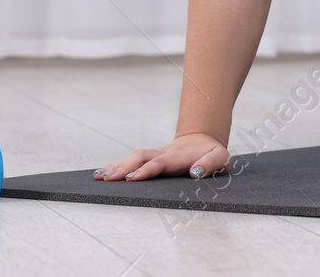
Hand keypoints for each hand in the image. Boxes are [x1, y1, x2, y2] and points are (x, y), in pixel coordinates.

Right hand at [94, 132, 229, 182]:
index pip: (159, 163)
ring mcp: (155, 154)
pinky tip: (101, 173)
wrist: (204, 140)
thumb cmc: (212, 153)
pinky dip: (115, 165)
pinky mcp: (149, 158)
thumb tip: (196, 172)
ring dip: (116, 166)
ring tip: (98, 176)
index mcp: (178, 156)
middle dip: (123, 167)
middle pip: (140, 157)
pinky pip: (131, 160)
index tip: (132, 178)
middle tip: (108, 178)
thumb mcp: (220, 157)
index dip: (146, 170)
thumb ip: (211, 164)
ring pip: (133, 157)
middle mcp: (163, 154)